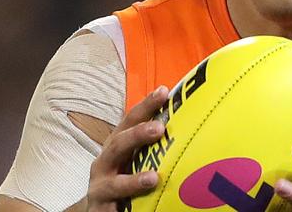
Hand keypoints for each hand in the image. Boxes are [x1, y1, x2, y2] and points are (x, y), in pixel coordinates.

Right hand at [86, 85, 168, 210]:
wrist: (99, 207)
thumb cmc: (123, 174)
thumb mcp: (136, 155)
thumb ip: (154, 140)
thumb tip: (192, 120)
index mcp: (117, 144)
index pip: (130, 120)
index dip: (146, 105)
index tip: (163, 91)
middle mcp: (105, 162)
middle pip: (118, 144)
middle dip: (137, 135)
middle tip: (159, 128)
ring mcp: (100, 186)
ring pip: (113, 182)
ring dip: (133, 180)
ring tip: (153, 178)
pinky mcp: (100, 209)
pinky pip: (110, 209)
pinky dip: (122, 208)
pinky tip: (133, 208)